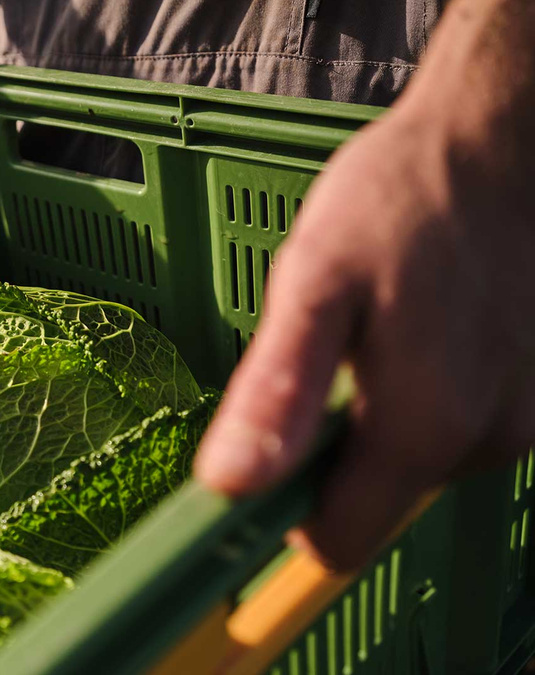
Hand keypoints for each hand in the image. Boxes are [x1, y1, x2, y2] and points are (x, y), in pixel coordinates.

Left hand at [193, 90, 534, 568]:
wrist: (503, 138)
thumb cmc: (401, 199)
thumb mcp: (314, 283)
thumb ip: (278, 391)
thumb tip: (230, 485)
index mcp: (423, 430)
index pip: (339, 543)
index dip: (287, 516)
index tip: (262, 459)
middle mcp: (487, 442)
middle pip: (375, 499)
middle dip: (331, 448)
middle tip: (325, 353)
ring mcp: (523, 417)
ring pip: (417, 460)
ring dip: (378, 412)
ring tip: (377, 327)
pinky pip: (459, 422)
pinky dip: (426, 390)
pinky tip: (421, 325)